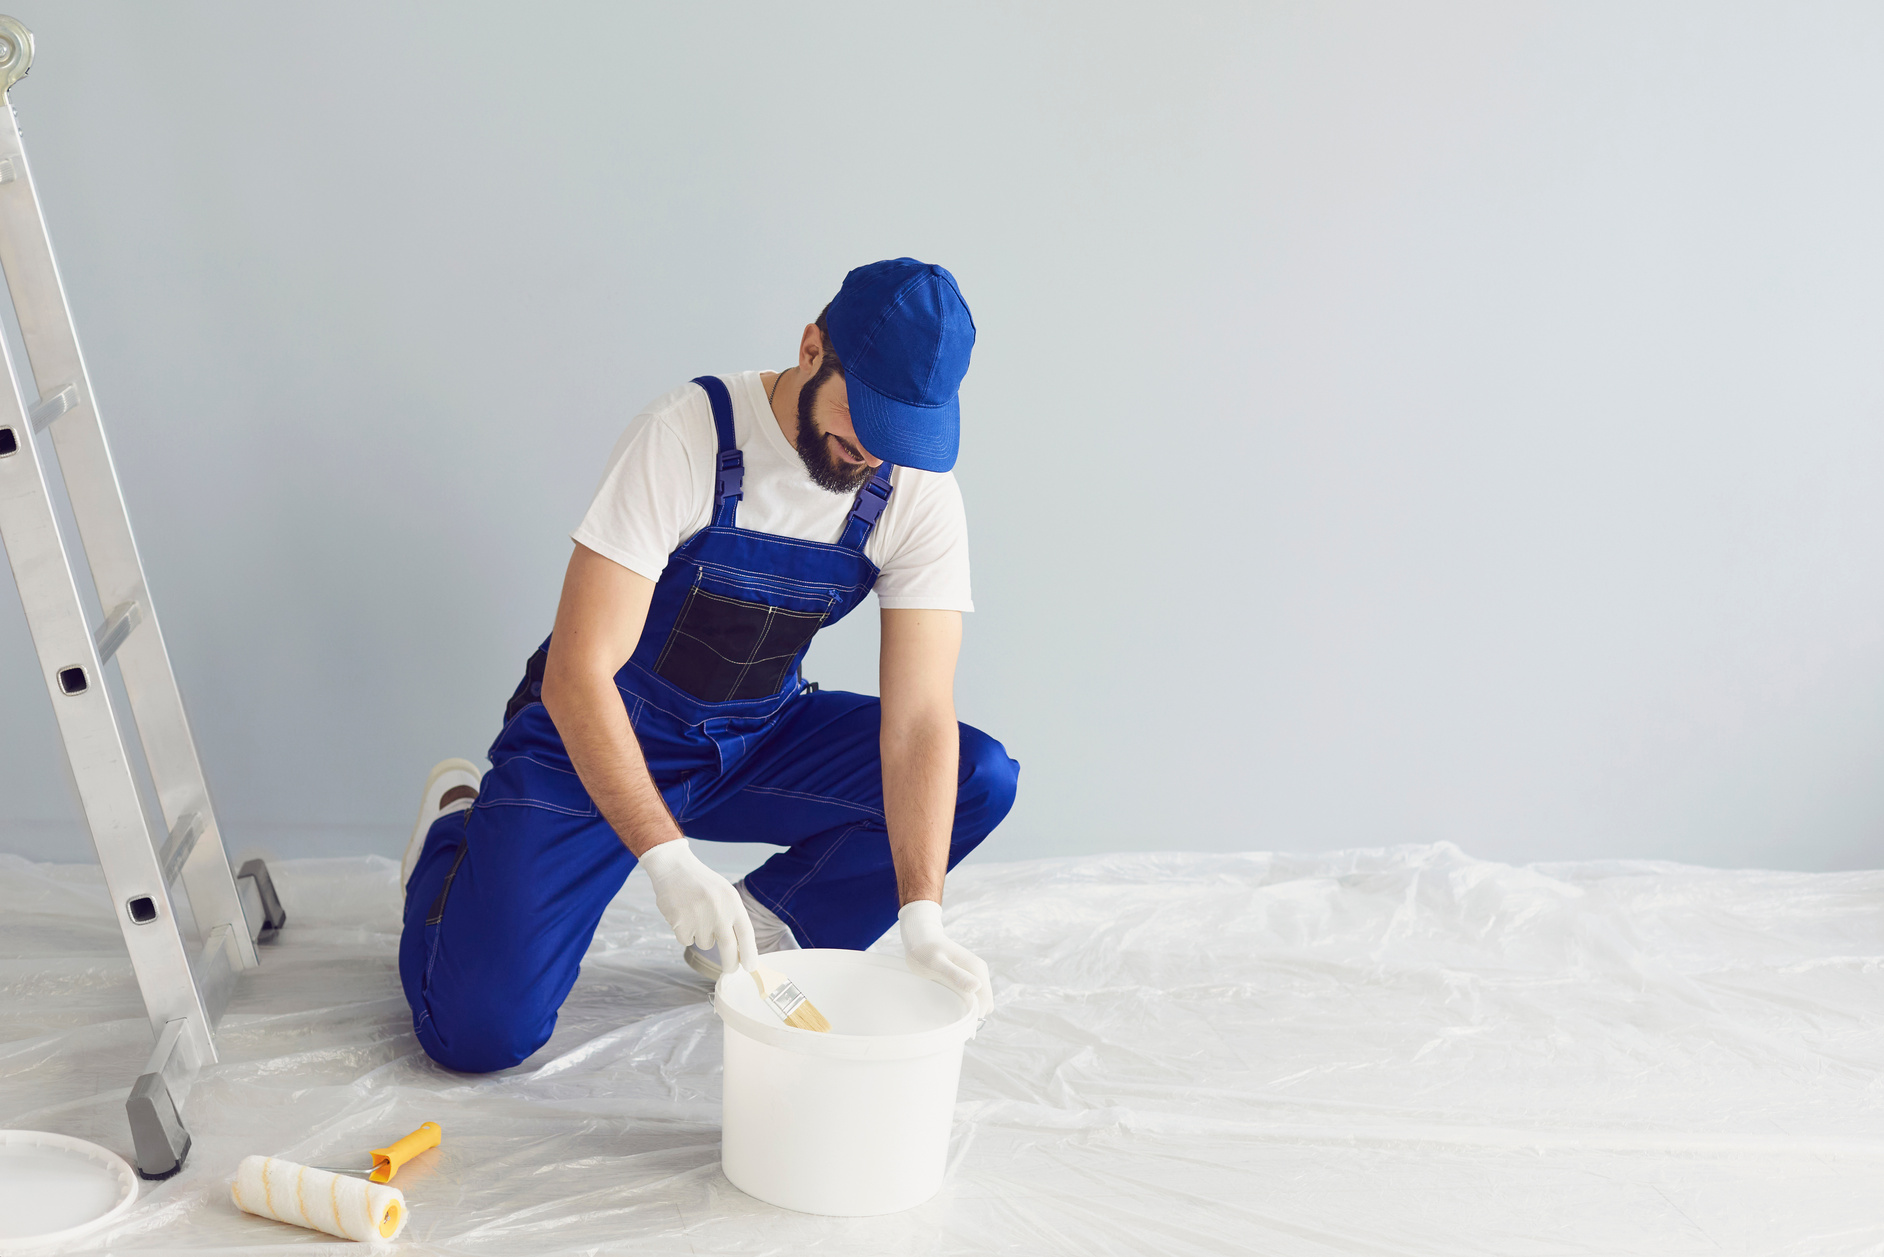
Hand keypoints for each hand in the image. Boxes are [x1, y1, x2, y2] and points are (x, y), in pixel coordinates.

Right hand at [637, 838, 756, 972]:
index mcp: (733, 902)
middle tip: (730, 970)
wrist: (674, 869)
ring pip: (705, 944)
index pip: (746, 934)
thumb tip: (740, 951)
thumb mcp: (725, 894)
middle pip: (729, 948)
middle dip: (730, 964)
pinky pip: (687, 941)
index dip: (750, 953)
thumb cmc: (702, 884)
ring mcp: (699, 918)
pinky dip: (686, 933)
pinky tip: (683, 915)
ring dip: (702, 936)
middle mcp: (718, 912)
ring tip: (696, 915)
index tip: (751, 967)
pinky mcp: (680, 924)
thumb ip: (733, 918)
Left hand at [898, 900, 991, 1015]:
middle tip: (948, 1012)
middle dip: (970, 1012)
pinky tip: (946, 999)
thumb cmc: (925, 949)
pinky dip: (961, 1002)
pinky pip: (970, 996)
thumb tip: (977, 987)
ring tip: (946, 1005)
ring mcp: (973, 974)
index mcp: (976, 969)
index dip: (973, 1014)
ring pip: (977, 1001)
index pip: (985, 1002)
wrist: (919, 936)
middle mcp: (978, 972)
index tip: (955, 1017)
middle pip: (983, 1003)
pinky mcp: (965, 976)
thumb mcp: (937, 963)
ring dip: (965, 1008)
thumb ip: (955, 974)